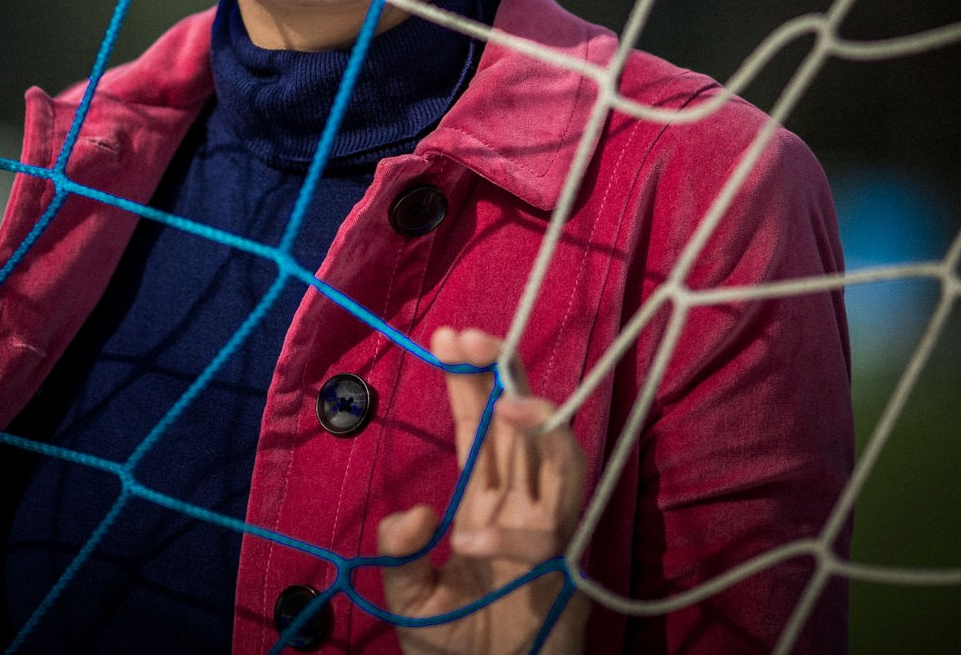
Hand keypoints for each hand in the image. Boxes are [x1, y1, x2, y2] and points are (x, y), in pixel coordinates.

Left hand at [377, 327, 588, 654]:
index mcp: (485, 498)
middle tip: (471, 337)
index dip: (470, 378)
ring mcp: (546, 534)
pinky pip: (544, 542)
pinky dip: (507, 538)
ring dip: (539, 426)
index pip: (481, 423)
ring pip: (560, 460)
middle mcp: (520, 504)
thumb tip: (413, 513)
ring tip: (506, 406)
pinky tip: (463, 542)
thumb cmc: (457, 647)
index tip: (447, 336)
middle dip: (501, 374)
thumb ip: (399, 555)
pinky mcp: (561, 575)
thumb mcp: (409, 599)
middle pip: (519, 422)